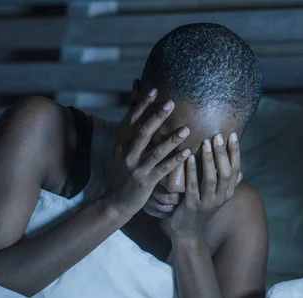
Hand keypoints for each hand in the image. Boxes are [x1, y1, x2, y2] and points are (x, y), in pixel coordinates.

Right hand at [104, 89, 190, 218]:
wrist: (115, 203)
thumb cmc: (121, 174)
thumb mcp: (119, 151)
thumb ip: (128, 132)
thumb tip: (132, 106)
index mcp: (120, 144)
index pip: (130, 120)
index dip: (141, 105)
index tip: (154, 90)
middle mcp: (126, 154)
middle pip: (143, 132)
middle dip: (157, 116)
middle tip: (171, 103)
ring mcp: (136, 169)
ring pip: (155, 151)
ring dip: (172, 139)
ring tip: (187, 129)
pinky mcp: (146, 182)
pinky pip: (163, 170)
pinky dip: (175, 161)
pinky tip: (187, 152)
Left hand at [170, 132, 240, 236]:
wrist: (188, 231)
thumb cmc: (201, 208)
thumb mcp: (216, 195)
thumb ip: (226, 182)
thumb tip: (239, 168)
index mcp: (228, 192)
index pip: (236, 169)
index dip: (235, 152)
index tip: (233, 134)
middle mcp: (221, 197)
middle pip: (226, 172)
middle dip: (223, 153)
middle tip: (218, 135)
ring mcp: (207, 203)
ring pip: (211, 179)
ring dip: (209, 160)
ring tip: (206, 142)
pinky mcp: (192, 206)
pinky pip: (193, 186)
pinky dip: (192, 171)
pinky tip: (189, 158)